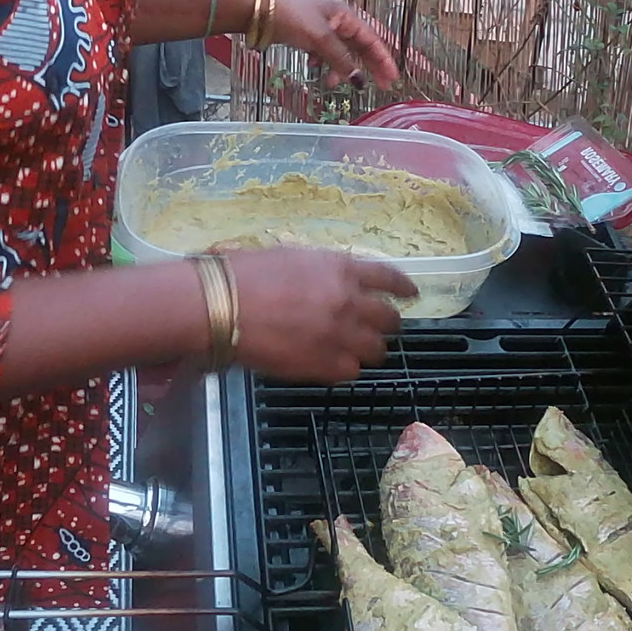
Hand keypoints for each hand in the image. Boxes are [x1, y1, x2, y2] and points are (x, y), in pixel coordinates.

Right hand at [221, 248, 414, 382]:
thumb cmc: (244, 275)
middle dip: (387, 323)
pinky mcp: (324, 365)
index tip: (410, 294)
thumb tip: (330, 282)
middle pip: (389, 318)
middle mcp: (349, 301)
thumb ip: (321, 272)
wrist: (221, 306)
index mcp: (341, 269)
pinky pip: (351, 372)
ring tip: (356, 349)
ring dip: (369, 348)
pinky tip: (332, 363)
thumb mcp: (291, 258)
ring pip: (376, 350)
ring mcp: (339, 335)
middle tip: (380, 327)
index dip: (403, 287)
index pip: (389, 277)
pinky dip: (344, 368)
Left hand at [264, 0, 401, 86]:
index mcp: (344, 14)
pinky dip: (322, 62)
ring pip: (338, 51)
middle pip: (358, 46)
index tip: (392, 79)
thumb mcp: (319, 38)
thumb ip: (340, 59)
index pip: (371, 39)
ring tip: (331, 83)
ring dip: (338, 68)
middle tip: (377, 87)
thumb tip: (358, 79)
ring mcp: (320, 26)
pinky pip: (322, 52)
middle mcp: (335, 19)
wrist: (257, 9)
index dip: (383, 60)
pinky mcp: (305, 34)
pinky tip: (314, 68)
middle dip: (366, 66)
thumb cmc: (290, 17)